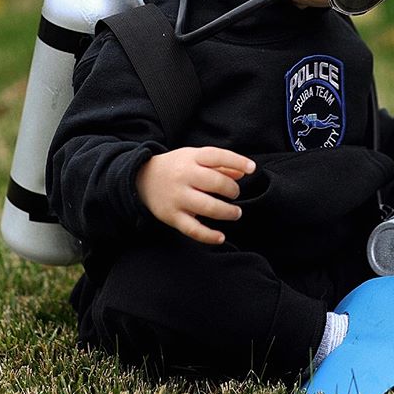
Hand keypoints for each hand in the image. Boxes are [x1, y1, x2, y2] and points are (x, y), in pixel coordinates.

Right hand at [136, 146, 255, 243]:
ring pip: (207, 207)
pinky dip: (208, 236)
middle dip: (232, 190)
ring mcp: (177, 197)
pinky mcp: (171, 216)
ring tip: (235, 213)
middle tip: (235, 194)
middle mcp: (184, 176)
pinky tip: (221, 237)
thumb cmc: (176, 167)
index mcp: (191, 158)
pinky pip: (192, 229)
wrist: (141, 179)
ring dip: (227, 212)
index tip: (253, 168)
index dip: (237, 161)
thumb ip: (220, 164)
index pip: (217, 156)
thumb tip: (244, 171)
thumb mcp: (195, 158)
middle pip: (215, 182)